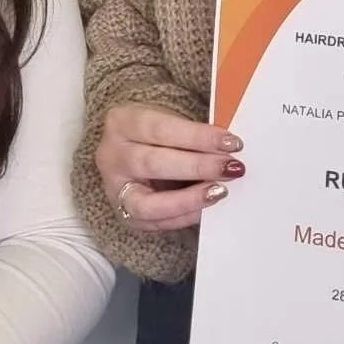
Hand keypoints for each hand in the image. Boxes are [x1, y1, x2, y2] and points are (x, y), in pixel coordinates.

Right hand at [95, 102, 244, 230]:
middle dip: (197, 167)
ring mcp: (115, 190)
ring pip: (150, 202)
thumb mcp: (166, 120)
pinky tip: (205, 208)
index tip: (231, 143)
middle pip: (154, 163)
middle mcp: (112, 156)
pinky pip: (156, 223)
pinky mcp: (125, 216)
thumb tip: (229, 148)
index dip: (198, 136)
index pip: (161, 129)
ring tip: (220, 191)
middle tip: (231, 168)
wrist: (128, 151)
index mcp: (121, 122)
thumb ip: (191, 133)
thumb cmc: (155, 133)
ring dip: (190, 199)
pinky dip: (184, 216)